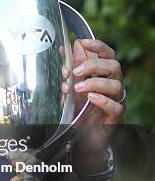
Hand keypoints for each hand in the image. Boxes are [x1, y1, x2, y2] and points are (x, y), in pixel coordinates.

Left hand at [63, 39, 124, 170]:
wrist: (81, 137)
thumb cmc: (79, 109)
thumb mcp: (71, 85)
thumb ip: (71, 67)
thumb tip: (65, 48)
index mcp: (104, 74)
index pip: (108, 54)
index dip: (98, 46)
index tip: (82, 43)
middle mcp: (113, 85)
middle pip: (113, 66)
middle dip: (93, 65)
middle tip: (75, 71)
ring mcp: (116, 101)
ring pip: (116, 85)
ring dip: (95, 83)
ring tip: (77, 88)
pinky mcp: (115, 117)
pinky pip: (116, 106)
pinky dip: (103, 100)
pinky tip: (91, 98)